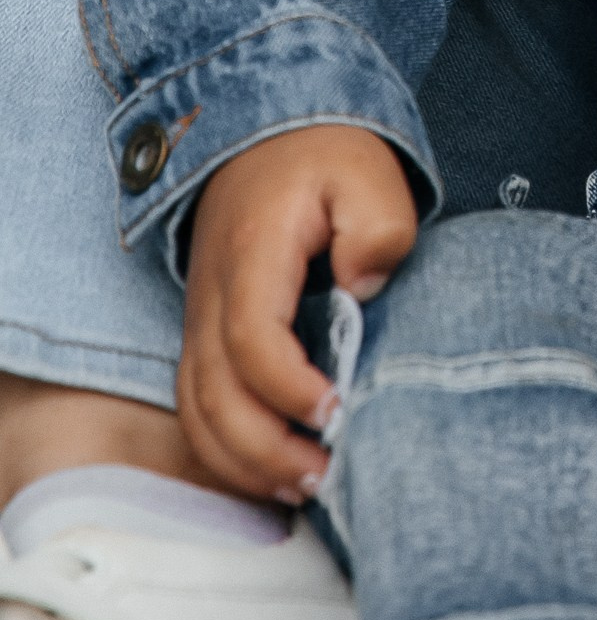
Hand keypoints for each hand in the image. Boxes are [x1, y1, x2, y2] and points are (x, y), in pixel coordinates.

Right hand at [179, 125, 417, 500]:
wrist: (265, 132)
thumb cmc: (322, 157)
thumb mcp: (366, 171)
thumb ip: (376, 224)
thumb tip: (364, 286)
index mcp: (251, 254)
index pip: (251, 339)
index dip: (288, 387)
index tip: (337, 409)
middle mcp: (212, 297)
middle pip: (214, 395)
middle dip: (265, 449)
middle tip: (325, 475)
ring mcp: (201, 321)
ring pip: (197, 413)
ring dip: (244, 461)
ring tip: (306, 487)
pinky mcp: (207, 338)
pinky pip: (198, 409)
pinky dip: (228, 452)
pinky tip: (275, 472)